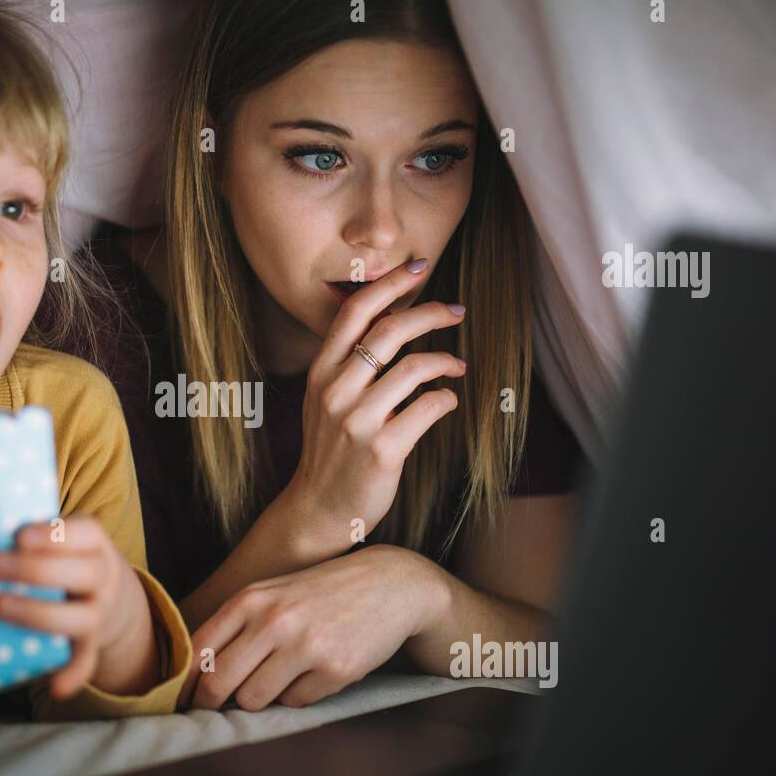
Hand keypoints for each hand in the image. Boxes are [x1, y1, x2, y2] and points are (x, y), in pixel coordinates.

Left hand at [0, 515, 151, 699]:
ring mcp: (99, 612)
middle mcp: (102, 577)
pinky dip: (73, 674)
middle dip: (37, 571)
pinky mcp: (90, 642)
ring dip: (40, 614)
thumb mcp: (55, 539)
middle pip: (85, 573)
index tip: (19, 536)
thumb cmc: (61, 557)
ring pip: (84, 618)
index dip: (54, 535)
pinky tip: (57, 687)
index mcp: (93, 544)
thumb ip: (23, 538)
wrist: (103, 592)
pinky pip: (86, 660)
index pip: (86, 532)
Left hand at [179, 544, 447, 710]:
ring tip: (277, 677)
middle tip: (216, 707)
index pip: (198, 651)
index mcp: (251, 600)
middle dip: (212, 702)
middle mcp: (274, 622)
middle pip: (218, 684)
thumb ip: (234, 626)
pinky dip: (298, 695)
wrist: (388, 584)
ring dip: (260, 698)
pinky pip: (295, 703)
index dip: (185, 683)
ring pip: (254, 699)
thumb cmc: (318, 592)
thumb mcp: (271, 593)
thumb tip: (194, 675)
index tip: (184, 697)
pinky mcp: (335, 670)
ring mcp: (305, 647)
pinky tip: (314, 671)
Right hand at [284, 259, 466, 553]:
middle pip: (390, 331)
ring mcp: (357, 421)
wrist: (319, 508)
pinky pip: (428, 408)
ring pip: (414, 368)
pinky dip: (445, 399)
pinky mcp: (382, 449)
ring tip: (457, 366)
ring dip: (445, 361)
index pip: (354, 312)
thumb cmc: (332, 451)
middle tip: (457, 311)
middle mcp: (335, 391)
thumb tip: (391, 319)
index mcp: (321, 373)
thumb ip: (348, 364)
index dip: (390, 283)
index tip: (419, 267)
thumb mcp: (325, 400)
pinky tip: (446, 400)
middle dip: (431, 312)